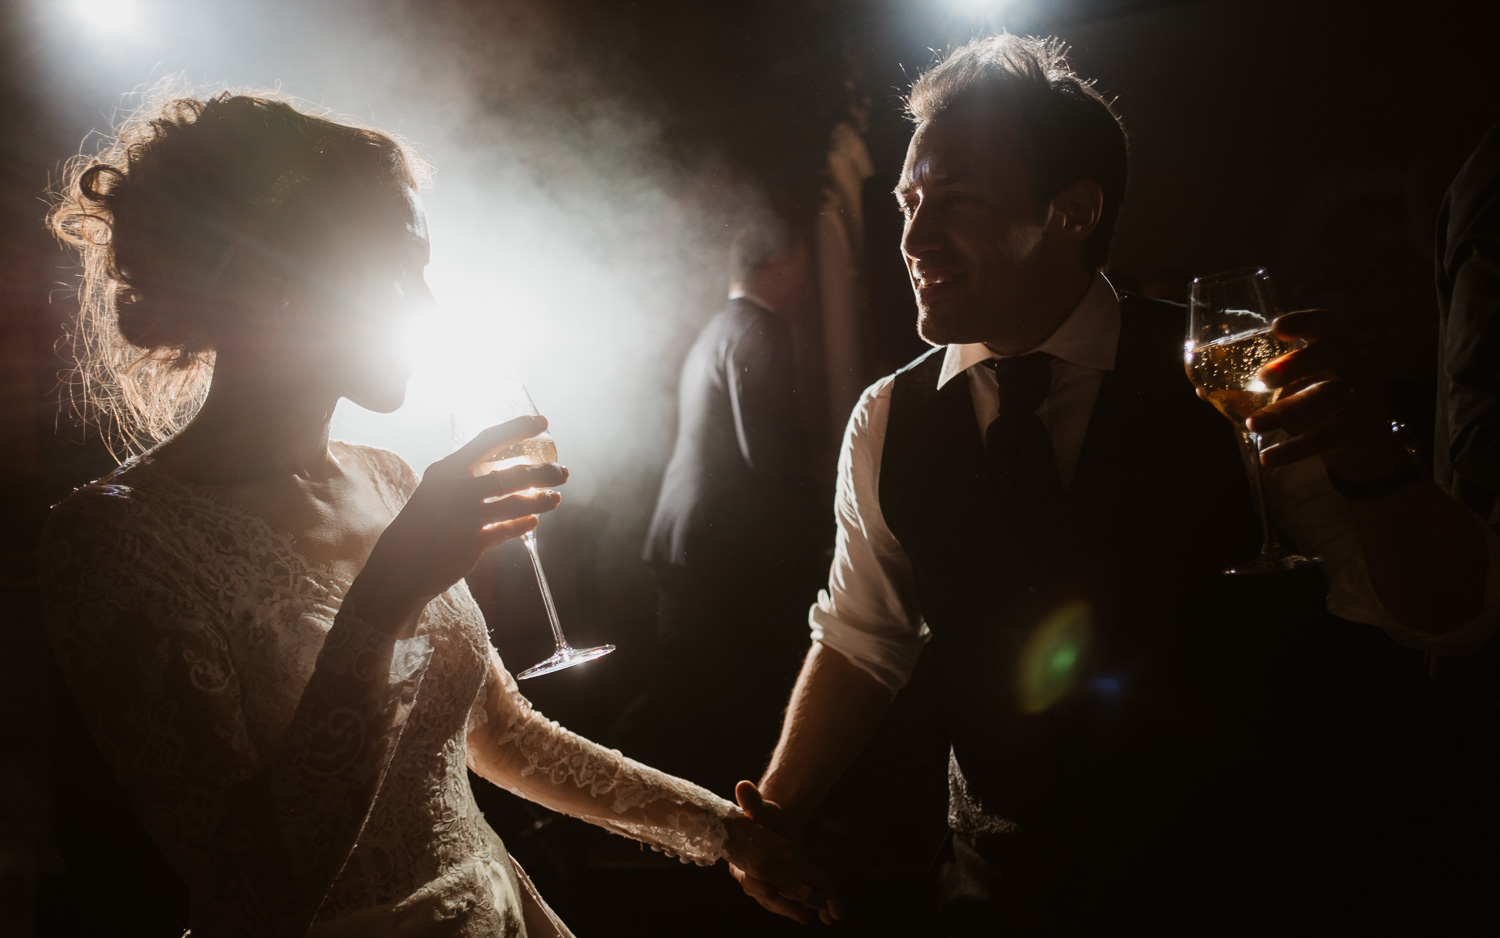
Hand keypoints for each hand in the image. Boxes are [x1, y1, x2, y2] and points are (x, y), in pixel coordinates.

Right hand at [357, 415, 566, 623]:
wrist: (400, 564)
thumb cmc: (423, 521)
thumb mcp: (437, 489)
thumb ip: (467, 477)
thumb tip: (506, 468)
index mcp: (447, 469)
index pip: (488, 439)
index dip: (518, 429)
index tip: (543, 423)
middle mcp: (457, 489)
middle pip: (513, 474)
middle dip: (545, 472)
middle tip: (562, 472)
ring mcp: (466, 517)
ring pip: (517, 503)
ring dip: (541, 500)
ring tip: (556, 498)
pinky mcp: (472, 543)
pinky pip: (507, 531)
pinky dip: (523, 525)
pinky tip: (533, 521)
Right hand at [726, 781, 837, 924]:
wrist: (772, 822)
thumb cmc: (762, 813)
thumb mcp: (759, 807)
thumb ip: (751, 801)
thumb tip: (743, 785)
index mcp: (741, 861)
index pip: (749, 878)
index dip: (759, 885)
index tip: (771, 891)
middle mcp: (752, 877)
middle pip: (767, 896)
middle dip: (785, 905)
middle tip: (804, 912)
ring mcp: (767, 884)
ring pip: (781, 903)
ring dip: (798, 910)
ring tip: (820, 915)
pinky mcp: (782, 887)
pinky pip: (792, 902)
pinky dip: (808, 907)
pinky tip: (828, 914)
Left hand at [1243, 310, 1400, 480]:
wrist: (1361, 454)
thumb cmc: (1317, 413)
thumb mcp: (1290, 395)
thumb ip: (1255, 389)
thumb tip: (1202, 389)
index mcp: (1335, 349)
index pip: (1325, 324)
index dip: (1303, 321)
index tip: (1275, 327)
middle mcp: (1355, 365)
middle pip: (1332, 350)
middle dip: (1296, 362)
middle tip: (1262, 378)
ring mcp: (1365, 395)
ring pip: (1328, 395)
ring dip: (1286, 410)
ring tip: (1252, 425)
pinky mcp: (1364, 428)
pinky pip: (1328, 434)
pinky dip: (1294, 448)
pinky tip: (1269, 456)